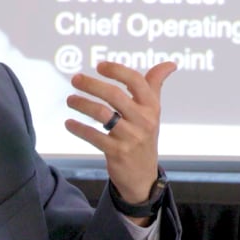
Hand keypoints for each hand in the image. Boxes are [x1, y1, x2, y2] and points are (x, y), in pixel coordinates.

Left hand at [65, 60, 176, 205]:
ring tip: (70, 99)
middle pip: (114, 95)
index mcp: (151, 107)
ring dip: (82, 104)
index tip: (99, 66)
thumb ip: (155, 85)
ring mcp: (131, 137)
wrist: (144, 176)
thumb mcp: (153, 111)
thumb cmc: (145, 135)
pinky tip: (69, 123)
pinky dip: (79, 128)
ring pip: (102, 114)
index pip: (136, 81)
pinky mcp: (117, 152)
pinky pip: (94, 136)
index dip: (117, 70)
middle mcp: (143, 120)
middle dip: (92, 85)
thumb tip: (170, 64)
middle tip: (75, 79)